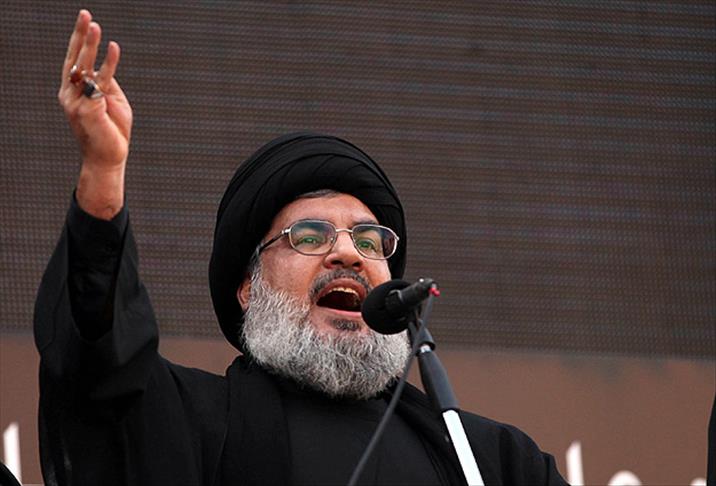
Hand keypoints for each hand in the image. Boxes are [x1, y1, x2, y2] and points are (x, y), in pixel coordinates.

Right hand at [60, 10, 131, 218]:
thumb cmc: (111, 131)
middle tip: (85, 14)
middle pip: (74, 59)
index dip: (79, 39)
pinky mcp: (90, 110)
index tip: (85, 19)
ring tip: (96, 26)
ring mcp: (78, 103)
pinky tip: (113, 48)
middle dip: (80, 35)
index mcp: (73, 91)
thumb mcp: (111, 101)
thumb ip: (106, 83)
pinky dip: (108, 64)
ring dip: (90, 45)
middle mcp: (71, 95)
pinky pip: (100, 82)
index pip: (74, 60)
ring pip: (84, 67)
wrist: (109, 158)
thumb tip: (105, 66)